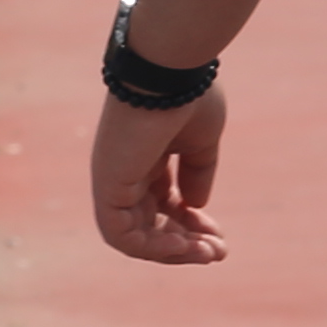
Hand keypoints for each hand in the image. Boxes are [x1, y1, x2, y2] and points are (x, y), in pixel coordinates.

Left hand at [91, 82, 230, 264]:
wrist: (170, 72)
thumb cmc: (188, 96)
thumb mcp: (201, 140)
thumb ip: (197, 172)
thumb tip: (194, 205)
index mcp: (146, 157)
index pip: (163, 203)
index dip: (191, 225)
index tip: (219, 236)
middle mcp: (126, 170)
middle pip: (150, 224)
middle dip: (185, 244)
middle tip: (218, 253)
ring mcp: (114, 180)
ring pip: (136, 237)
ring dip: (173, 252)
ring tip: (208, 254)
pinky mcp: (107, 187)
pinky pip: (121, 235)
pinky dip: (151, 248)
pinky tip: (182, 245)